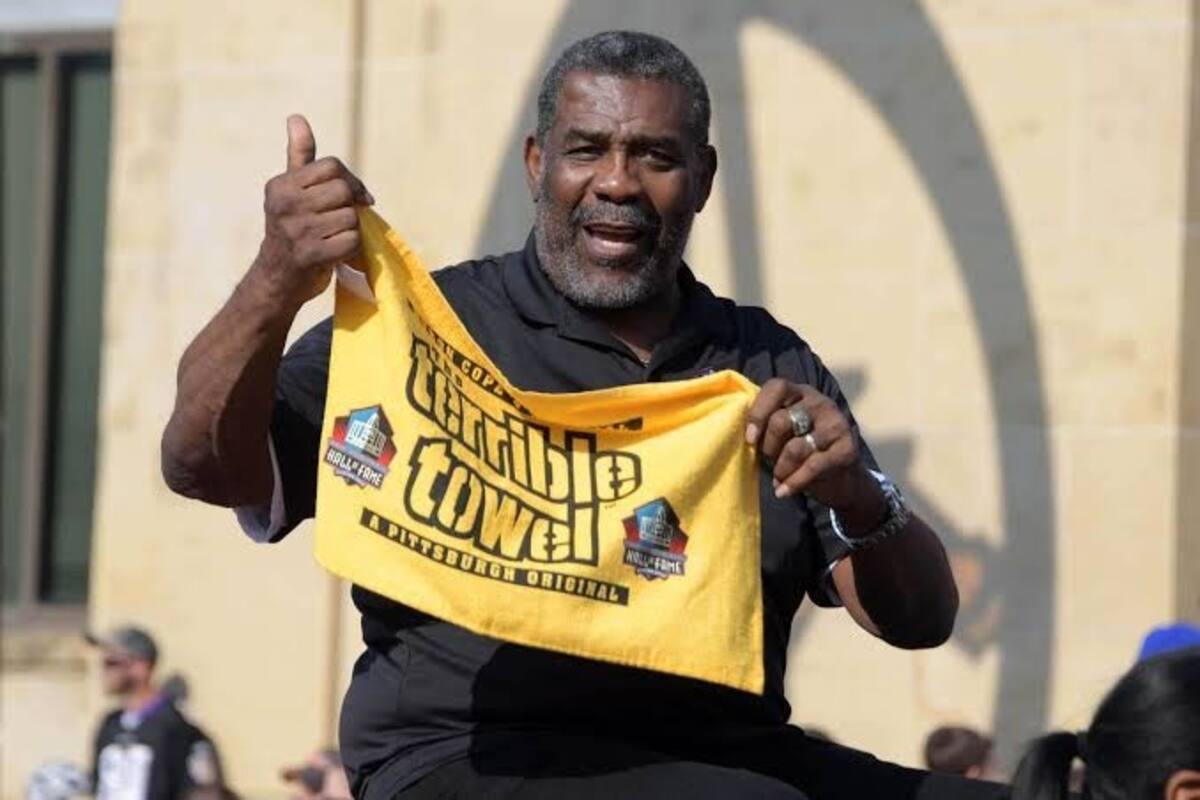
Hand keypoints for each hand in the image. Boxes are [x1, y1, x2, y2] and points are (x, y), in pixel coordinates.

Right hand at [254, 114, 373, 306]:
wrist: (278, 280)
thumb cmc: (291, 231)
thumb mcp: (291, 191)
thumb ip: (299, 156)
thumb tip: (297, 117)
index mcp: (281, 185)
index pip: (332, 167)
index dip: (349, 181)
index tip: (353, 197)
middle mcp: (284, 205)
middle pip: (343, 190)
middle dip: (349, 206)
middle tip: (340, 221)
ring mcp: (296, 231)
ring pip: (350, 217)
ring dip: (350, 230)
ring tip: (332, 239)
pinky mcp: (310, 255)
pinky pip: (351, 241)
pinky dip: (351, 250)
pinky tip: (336, 254)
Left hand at [744, 379, 877, 512]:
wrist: (843, 477)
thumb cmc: (803, 450)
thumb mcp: (786, 432)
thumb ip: (768, 424)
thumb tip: (748, 436)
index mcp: (801, 393)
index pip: (776, 387)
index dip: (758, 412)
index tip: (750, 439)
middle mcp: (821, 403)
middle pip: (781, 421)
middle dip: (768, 447)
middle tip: (769, 460)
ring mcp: (836, 425)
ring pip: (795, 448)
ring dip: (780, 468)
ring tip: (779, 477)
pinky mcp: (847, 449)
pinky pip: (812, 467)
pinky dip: (793, 482)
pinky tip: (782, 491)